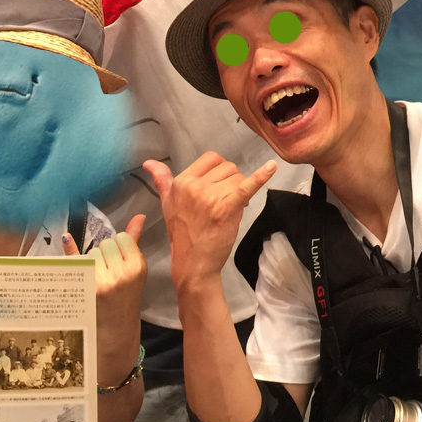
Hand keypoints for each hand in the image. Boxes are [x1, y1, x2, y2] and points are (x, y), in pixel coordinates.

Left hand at [64, 214, 147, 340]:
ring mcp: (101, 282)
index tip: (120, 262)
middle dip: (105, 253)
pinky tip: (66, 239)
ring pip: (92, 252)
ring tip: (99, 279)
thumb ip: (135, 241)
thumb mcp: (135, 271)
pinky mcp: (84, 288)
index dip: (119, 247)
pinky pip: (75, 259)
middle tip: (109, 272)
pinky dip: (70, 249)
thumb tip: (139, 215)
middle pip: (106, 243)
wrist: (115, 329)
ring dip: (93, 260)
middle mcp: (120, 273)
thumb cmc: (126, 297)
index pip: (122, 238)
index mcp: (137, 267)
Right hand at [143, 152, 276, 290]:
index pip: (210, 159)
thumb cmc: (182, 233)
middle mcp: (195, 186)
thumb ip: (161, 180)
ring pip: (238, 178)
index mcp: (182, 182)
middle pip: (227, 167)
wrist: (193, 263)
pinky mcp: (228, 208)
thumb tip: (149, 163)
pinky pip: (247, 187)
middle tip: (224, 201)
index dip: (218, 171)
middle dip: (230, 181)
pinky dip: (261, 176)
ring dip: (239, 190)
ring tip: (231, 208)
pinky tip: (272, 167)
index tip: (217, 187)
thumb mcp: (167, 203)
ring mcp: (212, 197)